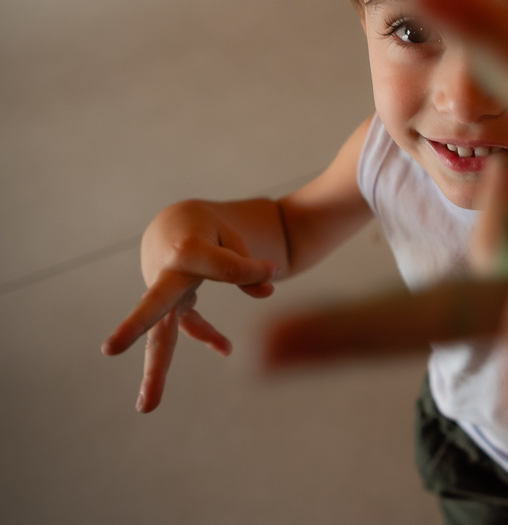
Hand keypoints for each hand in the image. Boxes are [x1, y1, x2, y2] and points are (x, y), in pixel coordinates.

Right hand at [102, 200, 280, 411]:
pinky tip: (226, 347)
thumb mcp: (231, 235)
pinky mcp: (171, 305)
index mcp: (187, 249)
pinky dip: (208, 335)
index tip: (273, 269)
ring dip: (154, 371)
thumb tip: (266, 290)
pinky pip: (187, 326)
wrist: (175, 224)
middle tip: (109, 348)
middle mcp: (168, 274)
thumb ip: (246, 263)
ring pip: (160, 334)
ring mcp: (165, 294)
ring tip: (146, 407)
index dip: (254, 270)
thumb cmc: (207, 228)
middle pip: (154, 304)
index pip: (226, 268)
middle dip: (135, 326)